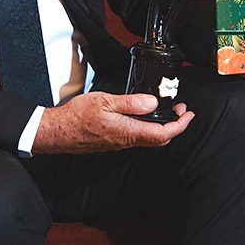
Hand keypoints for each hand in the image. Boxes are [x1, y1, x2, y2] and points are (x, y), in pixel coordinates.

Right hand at [32, 91, 192, 153]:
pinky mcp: (113, 142)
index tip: (188, 114)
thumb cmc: (76, 117)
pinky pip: (136, 137)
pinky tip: (145, 115)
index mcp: (127, 132)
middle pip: (159, 139)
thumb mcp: (105, 101)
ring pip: (148, 139)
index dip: (180, 125)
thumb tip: (152, 102)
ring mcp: (119, 143)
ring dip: (162, 126)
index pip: (163, 134)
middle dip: (175, 125)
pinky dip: (148, 127)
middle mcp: (126, 141)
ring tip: (166, 110)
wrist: (56, 132)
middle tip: (180, 110)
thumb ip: (131, 102)